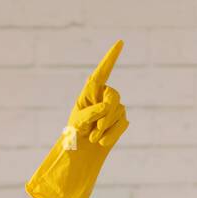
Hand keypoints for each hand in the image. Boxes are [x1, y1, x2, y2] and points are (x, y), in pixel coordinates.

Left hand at [26, 39, 129, 197]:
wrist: (78, 155)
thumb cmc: (73, 136)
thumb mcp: (78, 122)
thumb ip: (91, 111)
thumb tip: (107, 105)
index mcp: (89, 93)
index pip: (102, 72)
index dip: (111, 57)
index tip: (120, 42)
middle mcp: (103, 97)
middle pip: (114, 95)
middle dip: (105, 113)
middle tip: (93, 129)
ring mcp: (114, 109)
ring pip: (119, 111)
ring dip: (105, 127)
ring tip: (93, 138)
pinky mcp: (120, 122)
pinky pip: (123, 124)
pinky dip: (111, 135)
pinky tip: (100, 142)